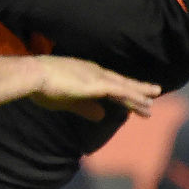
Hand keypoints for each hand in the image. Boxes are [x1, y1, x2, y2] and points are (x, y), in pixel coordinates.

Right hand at [30, 56, 160, 120]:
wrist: (34, 75)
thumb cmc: (42, 86)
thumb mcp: (65, 101)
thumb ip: (84, 107)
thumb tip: (102, 115)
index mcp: (85, 74)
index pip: (108, 85)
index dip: (121, 92)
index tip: (131, 99)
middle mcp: (94, 72)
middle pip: (120, 83)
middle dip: (136, 91)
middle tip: (152, 96)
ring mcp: (97, 77)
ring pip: (124, 86)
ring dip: (140, 94)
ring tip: (154, 99)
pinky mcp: (98, 84)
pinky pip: (122, 91)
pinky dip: (134, 96)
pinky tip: (145, 103)